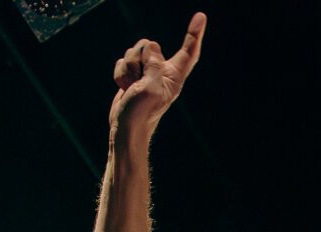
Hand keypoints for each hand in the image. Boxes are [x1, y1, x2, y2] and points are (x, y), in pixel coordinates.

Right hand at [109, 12, 206, 134]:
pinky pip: (121, 61)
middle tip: (139, 82)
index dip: (194, 34)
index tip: (201, 16)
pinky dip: (119, 74)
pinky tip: (124, 88)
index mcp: (174, 77)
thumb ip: (154, 65)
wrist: (126, 127)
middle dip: (138, 59)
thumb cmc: (142, 113)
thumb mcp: (151, 88)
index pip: (188, 52)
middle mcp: (161, 72)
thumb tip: (151, 48)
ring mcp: (146, 72)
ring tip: (131, 88)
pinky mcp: (132, 75)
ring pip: (132, 52)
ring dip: (127, 69)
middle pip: (148, 45)